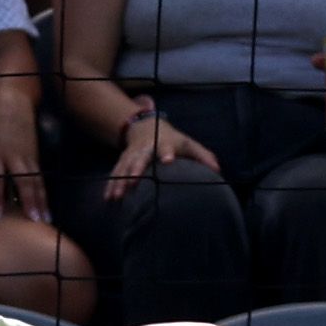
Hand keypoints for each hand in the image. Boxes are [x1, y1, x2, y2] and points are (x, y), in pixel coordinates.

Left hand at [0, 101, 49, 223]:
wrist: (12, 105)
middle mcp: (12, 157)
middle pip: (22, 180)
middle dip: (28, 200)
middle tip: (32, 220)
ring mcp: (27, 157)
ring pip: (36, 181)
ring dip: (41, 201)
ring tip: (44, 220)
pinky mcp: (36, 158)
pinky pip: (41, 179)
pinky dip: (44, 195)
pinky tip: (47, 210)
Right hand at [106, 102, 221, 198]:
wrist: (145, 127)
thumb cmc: (173, 140)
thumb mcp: (188, 144)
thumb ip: (203, 156)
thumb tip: (217, 169)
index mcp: (163, 142)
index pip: (166, 146)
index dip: (166, 152)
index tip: (168, 160)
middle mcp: (145, 148)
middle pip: (139, 158)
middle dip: (135, 171)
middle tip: (133, 184)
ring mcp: (132, 154)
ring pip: (124, 167)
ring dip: (119, 182)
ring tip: (116, 197)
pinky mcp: (123, 160)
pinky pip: (116, 173)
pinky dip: (111, 185)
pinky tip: (108, 198)